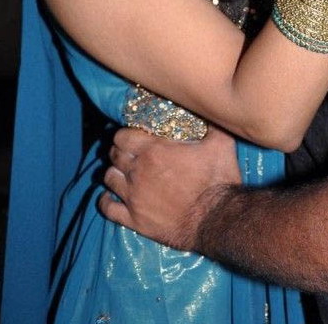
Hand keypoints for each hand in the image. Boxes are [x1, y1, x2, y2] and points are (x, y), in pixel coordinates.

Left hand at [99, 125, 240, 251]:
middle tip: (128, 153)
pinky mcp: (134, 220)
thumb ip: (213, 122)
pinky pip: (108, 209)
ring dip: (113, 173)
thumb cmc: (218, 178)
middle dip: (118, 152)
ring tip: (122, 173)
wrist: (216, 218)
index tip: (131, 136)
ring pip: (108, 179)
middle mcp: (138, 171)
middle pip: (114, 155)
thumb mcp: (221, 143)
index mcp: (154, 150)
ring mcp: (133, 197)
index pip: (122, 137)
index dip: (124, 135)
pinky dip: (106, 201)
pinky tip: (110, 197)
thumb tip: (213, 107)